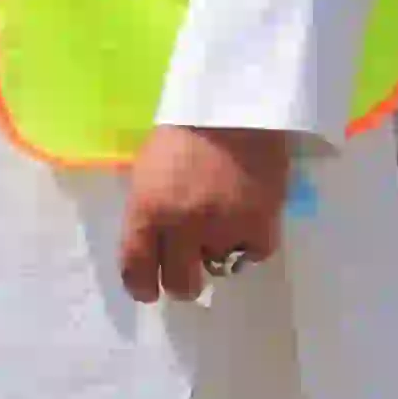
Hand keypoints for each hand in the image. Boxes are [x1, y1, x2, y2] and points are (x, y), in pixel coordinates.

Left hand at [117, 123, 297, 303]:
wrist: (235, 107)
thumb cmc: (182, 134)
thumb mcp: (145, 174)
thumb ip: (146, 213)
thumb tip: (150, 249)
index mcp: (145, 212)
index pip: (136, 269)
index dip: (142, 287)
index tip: (149, 292)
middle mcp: (182, 227)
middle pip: (181, 283)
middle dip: (183, 282)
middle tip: (189, 271)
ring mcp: (223, 227)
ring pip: (219, 266)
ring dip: (218, 250)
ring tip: (222, 220)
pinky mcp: (261, 222)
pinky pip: (254, 254)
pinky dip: (251, 244)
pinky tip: (248, 221)